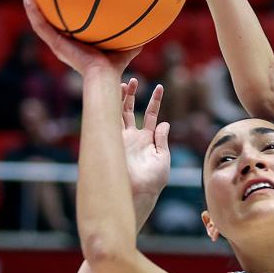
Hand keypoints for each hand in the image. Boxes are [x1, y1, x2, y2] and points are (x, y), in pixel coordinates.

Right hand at [20, 0, 140, 75]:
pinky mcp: (55, 44)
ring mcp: (58, 45)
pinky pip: (40, 26)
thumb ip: (133, 38)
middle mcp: (64, 45)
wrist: (103, 75)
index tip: (58, 6)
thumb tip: (147, 28)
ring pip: (40, 24)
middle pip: (49, 25)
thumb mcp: (126, 48)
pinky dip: (33, 12)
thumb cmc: (114, 67)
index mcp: (76, 46)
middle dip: (42, 11)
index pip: (65, 30)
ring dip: (32, 8)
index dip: (60, 19)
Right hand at [121, 79, 170, 217]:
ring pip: (118, 113)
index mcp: (148, 139)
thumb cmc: (153, 180)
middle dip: (131, 95)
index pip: (152, 115)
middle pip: (131, 111)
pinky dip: (109, 109)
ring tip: (122, 83)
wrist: (137, 191)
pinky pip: (109, 122)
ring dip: (119, 98)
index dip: (155, 101)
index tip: (160, 87)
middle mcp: (133, 137)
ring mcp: (120, 138)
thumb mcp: (163, 158)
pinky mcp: (112, 142)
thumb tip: (165, 123)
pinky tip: (109, 96)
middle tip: (133, 80)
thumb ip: (162, 140)